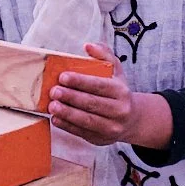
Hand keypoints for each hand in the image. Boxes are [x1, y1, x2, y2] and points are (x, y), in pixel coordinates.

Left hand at [46, 42, 173, 150]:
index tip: (63, 77)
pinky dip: (67, 126)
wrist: (132, 120)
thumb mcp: (116, 71)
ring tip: (52, 106)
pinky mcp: (101, 139)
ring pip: (87, 120)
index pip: (99, 85)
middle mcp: (119, 110)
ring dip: (67, 113)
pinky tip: (56, 119)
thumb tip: (88, 45)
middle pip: (92, 103)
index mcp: (121, 91)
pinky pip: (82, 133)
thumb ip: (103, 55)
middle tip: (53, 91)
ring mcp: (111, 127)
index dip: (80, 82)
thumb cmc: (118, 91)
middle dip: (71, 97)